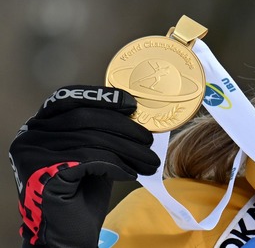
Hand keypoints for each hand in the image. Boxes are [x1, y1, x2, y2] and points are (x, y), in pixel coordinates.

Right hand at [9, 85, 159, 247]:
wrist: (67, 231)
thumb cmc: (80, 188)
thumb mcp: (91, 149)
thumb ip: (99, 128)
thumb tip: (133, 111)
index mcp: (39, 124)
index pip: (68, 98)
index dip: (101, 97)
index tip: (130, 104)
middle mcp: (30, 136)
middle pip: (85, 119)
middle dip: (123, 127)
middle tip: (148, 140)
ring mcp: (33, 154)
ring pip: (92, 140)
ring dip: (127, 150)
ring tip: (148, 161)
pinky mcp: (44, 173)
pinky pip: (90, 160)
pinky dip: (116, 165)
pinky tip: (130, 173)